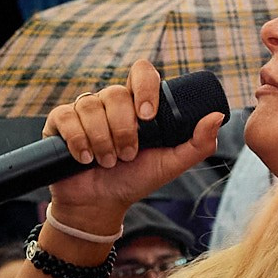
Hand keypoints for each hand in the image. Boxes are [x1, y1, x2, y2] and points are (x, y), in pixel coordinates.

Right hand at [40, 58, 222, 235]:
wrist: (101, 204)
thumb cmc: (136, 180)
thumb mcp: (171, 164)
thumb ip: (197, 143)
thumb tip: (217, 115)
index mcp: (137, 103)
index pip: (141, 72)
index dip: (144, 88)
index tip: (147, 117)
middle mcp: (110, 101)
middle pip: (115, 94)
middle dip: (123, 130)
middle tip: (127, 155)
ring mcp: (84, 110)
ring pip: (91, 106)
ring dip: (102, 141)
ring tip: (107, 162)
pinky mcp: (59, 122)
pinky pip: (66, 117)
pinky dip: (78, 141)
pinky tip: (84, 158)